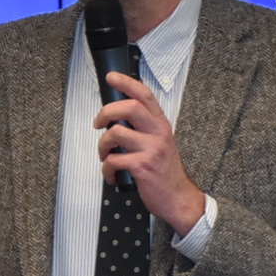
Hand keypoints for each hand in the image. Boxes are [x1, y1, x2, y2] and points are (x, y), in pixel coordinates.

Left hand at [96, 71, 206, 237]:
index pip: (144, 95)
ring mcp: (151, 150)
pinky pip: (113, 160)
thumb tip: (117, 116)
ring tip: (105, 155)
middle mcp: (158, 134)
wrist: (177, 198)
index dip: (126, 83)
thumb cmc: (165, 171)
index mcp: (161, 125)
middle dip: (106, 112)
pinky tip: (111, 174)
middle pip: (129, 108)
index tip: (111, 77)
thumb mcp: (160, 143)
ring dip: (102, 145)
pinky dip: (106, 168)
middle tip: (98, 123)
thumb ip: (144, 128)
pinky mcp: (142, 167)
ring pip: (116, 134)